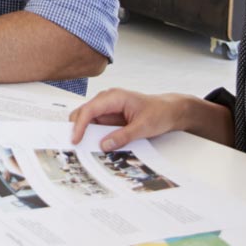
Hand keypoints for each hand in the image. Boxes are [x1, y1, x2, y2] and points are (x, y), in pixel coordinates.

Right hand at [67, 89, 185, 150]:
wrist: (170, 111)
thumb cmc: (159, 112)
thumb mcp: (143, 126)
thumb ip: (123, 136)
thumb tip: (104, 145)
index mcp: (114, 97)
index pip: (90, 109)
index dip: (80, 125)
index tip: (76, 140)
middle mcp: (107, 100)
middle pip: (84, 113)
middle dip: (77, 128)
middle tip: (75, 146)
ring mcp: (108, 109)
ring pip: (88, 120)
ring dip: (85, 133)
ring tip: (83, 148)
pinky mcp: (111, 118)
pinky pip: (97, 126)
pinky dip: (94, 136)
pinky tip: (95, 146)